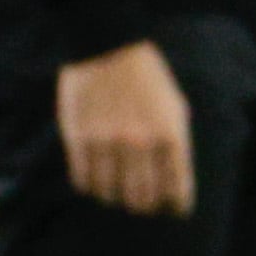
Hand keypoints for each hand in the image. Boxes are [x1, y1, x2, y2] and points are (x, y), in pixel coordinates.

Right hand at [55, 38, 191, 213]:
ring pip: (111, 194)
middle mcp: (139, 143)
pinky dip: (91, 186)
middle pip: (142, 199)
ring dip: (116, 198)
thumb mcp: (174, 107)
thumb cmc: (147, 78)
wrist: (107, 45)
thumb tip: (173, 187)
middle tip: (142, 204)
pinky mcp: (79, 138)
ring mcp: (107, 142)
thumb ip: (176, 147)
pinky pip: (84, 180)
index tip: (172, 210)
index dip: (175, 206)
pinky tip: (95, 180)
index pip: (176, 191)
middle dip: (145, 206)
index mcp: (170, 135)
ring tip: (117, 193)